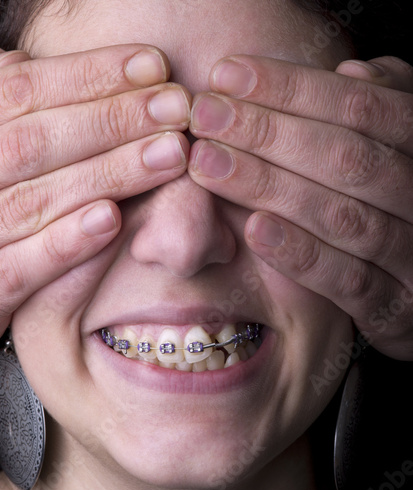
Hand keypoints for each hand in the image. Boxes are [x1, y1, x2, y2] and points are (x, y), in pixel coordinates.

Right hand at [0, 43, 190, 358]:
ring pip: (26, 203)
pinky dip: (63, 245)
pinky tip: (115, 220)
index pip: (16, 92)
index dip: (88, 76)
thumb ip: (0, 114)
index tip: (154, 67)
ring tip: (169, 155)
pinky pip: (12, 272)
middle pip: (28, 143)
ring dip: (105, 176)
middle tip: (176, 108)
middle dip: (111, 120)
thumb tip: (19, 61)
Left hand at [188, 55, 412, 359]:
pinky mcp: (397, 312)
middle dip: (267, 132)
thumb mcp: (402, 149)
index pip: (363, 107)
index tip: (227, 76)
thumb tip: (352, 70)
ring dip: (269, 186)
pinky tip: (254, 227)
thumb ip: (384, 111)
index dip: (292, 88)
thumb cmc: (403, 205)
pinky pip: (350, 282)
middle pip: (347, 158)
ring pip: (344, 217)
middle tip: (204, 115)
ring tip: (207, 163)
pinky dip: (302, 254)